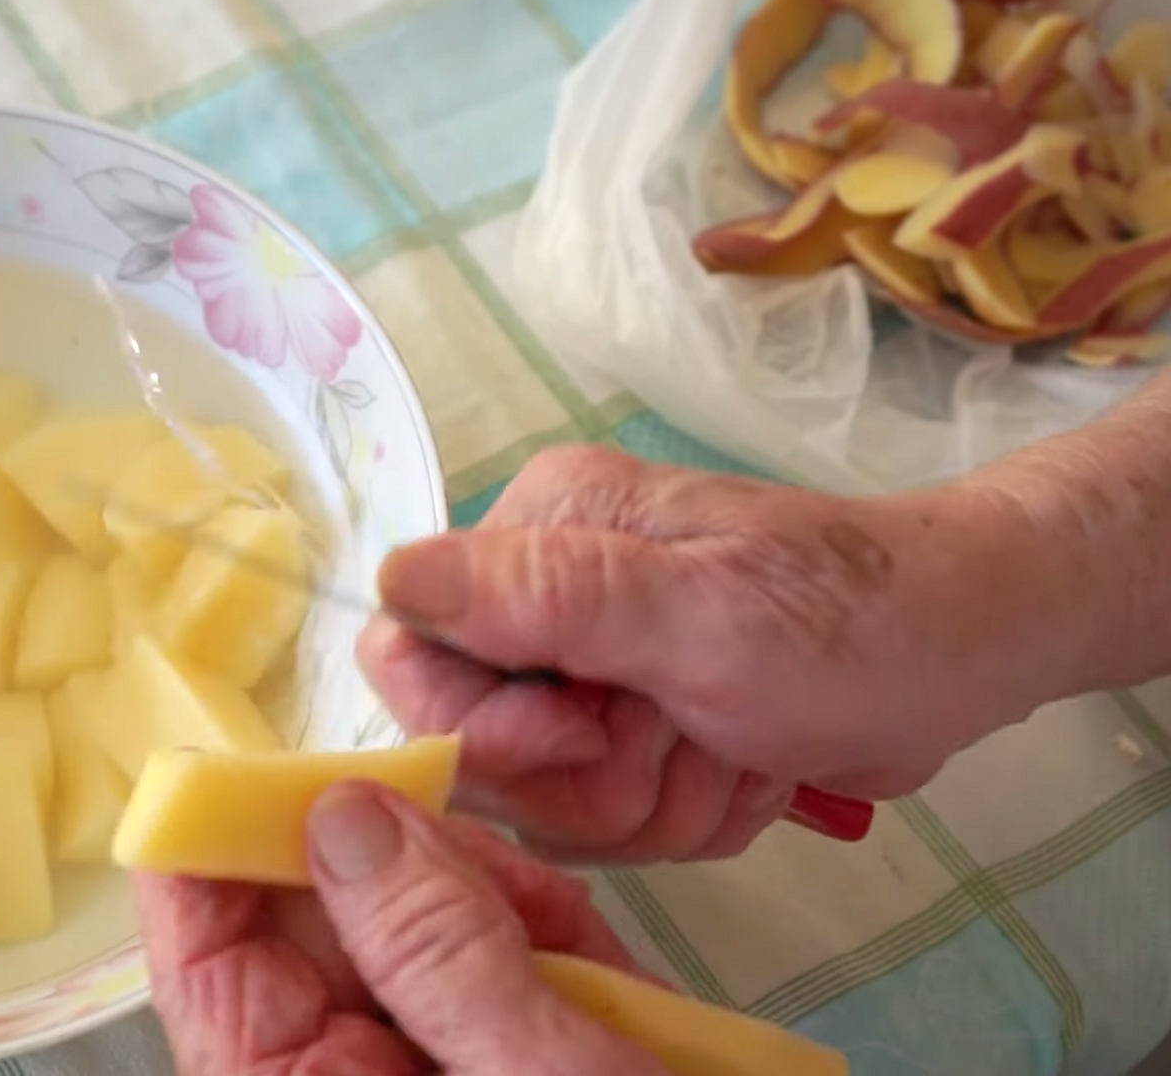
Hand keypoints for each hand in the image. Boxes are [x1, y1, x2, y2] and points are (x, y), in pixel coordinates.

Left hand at [138, 783, 666, 1075]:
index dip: (206, 858)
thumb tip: (343, 817)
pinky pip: (485, 958)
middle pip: (322, 924)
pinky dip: (544, 943)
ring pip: (411, 923)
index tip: (230, 768)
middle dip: (413, 872)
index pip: (210, 966)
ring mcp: (418, 1064)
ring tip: (578, 952)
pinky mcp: (486, 1052)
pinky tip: (599, 973)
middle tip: (499, 871)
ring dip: (500, 908)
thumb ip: (437, 950)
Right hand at [359, 446, 1080, 862]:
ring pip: (548, 799)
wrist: (963, 651)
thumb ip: (546, 597)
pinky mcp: (631, 726)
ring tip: (735, 746)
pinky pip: (607, 818)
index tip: (589, 732)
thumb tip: (389, 577)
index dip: (484, 726)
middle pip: (481, 745)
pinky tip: (747, 766)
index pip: (413, 651)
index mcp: (540, 535)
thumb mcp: (700, 613)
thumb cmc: (846, 622)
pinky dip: (685, 813)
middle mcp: (545, 595)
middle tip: (691, 730)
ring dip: (653, 799)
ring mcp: (590, 667)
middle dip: (594, 775)